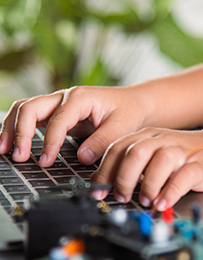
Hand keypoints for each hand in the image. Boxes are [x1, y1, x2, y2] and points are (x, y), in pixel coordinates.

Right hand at [0, 86, 151, 165]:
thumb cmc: (128, 111)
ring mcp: (59, 104)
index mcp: (80, 98)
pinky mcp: (58, 113)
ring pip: (26, 109)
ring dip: (13, 128)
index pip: (57, 120)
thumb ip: (102, 142)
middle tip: (18, 156)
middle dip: (20, 132)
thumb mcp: (121, 126)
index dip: (49, 142)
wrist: (133, 104)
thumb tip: (81, 158)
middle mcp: (65, 97)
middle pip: (31, 107)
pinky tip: (16, 144)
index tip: (45, 162)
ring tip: (5, 150)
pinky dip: (20, 128)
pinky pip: (33, 117)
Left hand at [91, 127, 202, 210]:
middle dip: (123, 178)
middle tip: (121, 196)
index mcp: (148, 137)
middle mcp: (163, 140)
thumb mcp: (156, 154)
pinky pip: (183, 176)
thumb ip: (136, 165)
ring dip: (148, 184)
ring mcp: (182, 151)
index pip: (118, 149)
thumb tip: (108, 187)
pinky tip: (163, 203)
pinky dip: (170, 192)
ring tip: (145, 200)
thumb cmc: (185, 155)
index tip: (98, 192)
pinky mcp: (200, 165)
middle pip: (135, 152)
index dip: (105, 171)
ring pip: (159, 161)